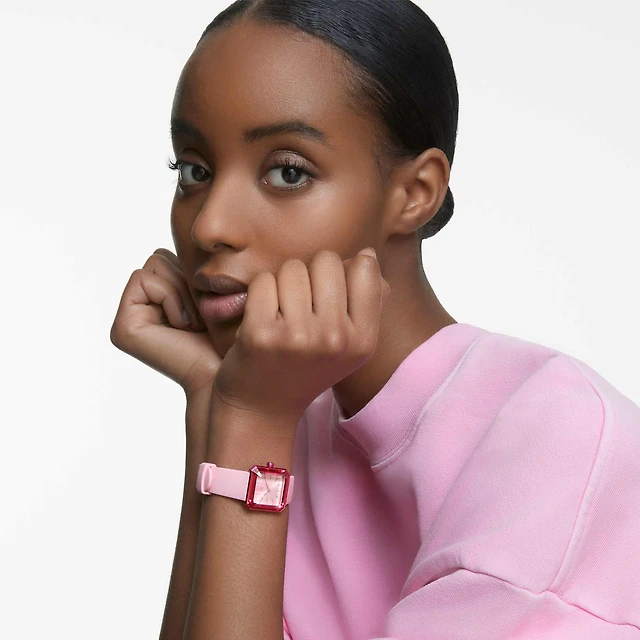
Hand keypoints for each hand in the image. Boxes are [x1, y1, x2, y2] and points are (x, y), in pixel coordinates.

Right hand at [110, 248, 222, 397]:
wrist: (230, 372)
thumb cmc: (232, 338)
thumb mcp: (218, 294)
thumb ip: (199, 267)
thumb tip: (198, 232)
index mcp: (162, 300)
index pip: (173, 257)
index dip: (196, 275)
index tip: (211, 308)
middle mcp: (142, 308)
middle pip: (162, 257)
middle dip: (188, 281)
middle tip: (202, 317)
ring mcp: (130, 317)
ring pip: (155, 263)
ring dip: (183, 291)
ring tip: (194, 323)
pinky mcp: (124, 326)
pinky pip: (146, 279)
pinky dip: (172, 298)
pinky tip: (184, 326)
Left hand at [212, 248, 390, 431]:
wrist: (262, 408)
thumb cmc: (304, 366)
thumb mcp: (348, 343)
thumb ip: (367, 300)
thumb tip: (368, 254)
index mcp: (363, 340)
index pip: (364, 268)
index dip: (342, 274)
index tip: (328, 299)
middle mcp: (335, 339)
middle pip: (326, 261)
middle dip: (309, 275)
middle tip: (299, 308)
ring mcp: (298, 338)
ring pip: (292, 268)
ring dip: (282, 284)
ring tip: (280, 316)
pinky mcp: (260, 334)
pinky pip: (263, 281)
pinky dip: (258, 294)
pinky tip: (260, 320)